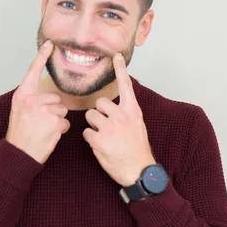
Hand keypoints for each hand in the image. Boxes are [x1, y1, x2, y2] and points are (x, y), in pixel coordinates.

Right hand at [6, 40, 69, 163]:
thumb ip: (32, 99)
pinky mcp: (53, 122)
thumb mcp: (20, 110)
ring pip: (62, 110)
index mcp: (23, 95)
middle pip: (56, 98)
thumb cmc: (21, 133)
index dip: (42, 56)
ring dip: (57, 121)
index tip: (50, 44)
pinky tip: (48, 136)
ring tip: (44, 129)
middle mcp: (31, 100)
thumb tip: (50, 95)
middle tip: (40, 123)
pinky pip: (65, 123)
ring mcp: (42, 111)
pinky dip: (60, 131)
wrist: (18, 153)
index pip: (33, 71)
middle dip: (54, 111)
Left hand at [83, 53, 155, 186]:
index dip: (120, 69)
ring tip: (105, 137)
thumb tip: (116, 108)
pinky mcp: (100, 139)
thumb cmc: (137, 149)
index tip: (116, 55)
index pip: (125, 86)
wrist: (139, 171)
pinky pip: (86, 132)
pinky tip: (101, 146)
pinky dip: (91, 139)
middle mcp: (122, 116)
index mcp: (133, 111)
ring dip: (94, 126)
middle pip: (99, 103)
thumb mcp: (138, 126)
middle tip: (107, 127)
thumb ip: (127, 114)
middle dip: (99, 113)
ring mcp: (110, 127)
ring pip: (91, 116)